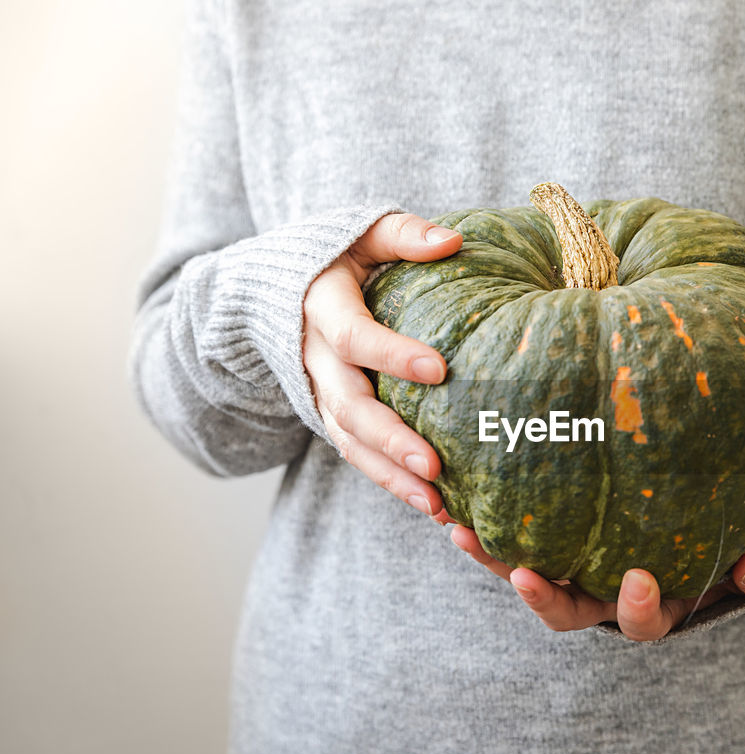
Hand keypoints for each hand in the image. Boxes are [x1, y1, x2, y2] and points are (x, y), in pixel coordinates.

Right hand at [303, 213, 462, 518]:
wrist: (269, 291)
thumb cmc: (334, 255)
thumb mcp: (360, 233)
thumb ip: (402, 235)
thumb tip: (453, 242)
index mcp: (320, 307)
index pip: (354, 336)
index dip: (392, 354)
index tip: (439, 370)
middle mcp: (314, 357)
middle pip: (349, 405)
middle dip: (391, 438)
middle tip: (435, 466)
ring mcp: (318, 392)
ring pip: (350, 441)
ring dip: (391, 476)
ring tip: (436, 504)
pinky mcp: (329, 416)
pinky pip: (357, 454)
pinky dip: (390, 482)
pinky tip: (431, 507)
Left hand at [451, 526, 744, 640]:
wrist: (685, 531)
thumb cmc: (714, 546)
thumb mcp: (739, 563)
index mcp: (650, 604)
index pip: (641, 620)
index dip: (638, 606)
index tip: (640, 580)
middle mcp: (601, 596)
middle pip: (567, 611)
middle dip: (545, 596)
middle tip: (525, 576)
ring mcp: (570, 572)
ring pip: (527, 575)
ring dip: (493, 560)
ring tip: (461, 534)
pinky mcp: (545, 544)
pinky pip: (509, 540)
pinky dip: (482, 526)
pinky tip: (451, 498)